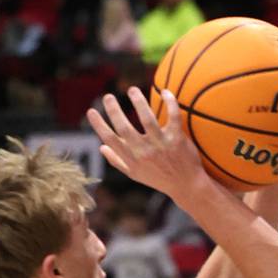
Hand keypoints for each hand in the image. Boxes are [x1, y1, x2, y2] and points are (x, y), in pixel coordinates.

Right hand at [87, 88, 204, 201]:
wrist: (186, 186)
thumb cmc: (159, 178)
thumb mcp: (136, 174)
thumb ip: (118, 161)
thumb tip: (102, 147)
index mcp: (132, 160)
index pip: (110, 140)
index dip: (99, 125)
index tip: (91, 111)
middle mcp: (145, 152)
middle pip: (124, 128)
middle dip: (114, 110)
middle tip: (108, 97)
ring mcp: (161, 145)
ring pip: (147, 118)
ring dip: (138, 101)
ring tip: (132, 90)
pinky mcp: (177, 139)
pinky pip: (173, 116)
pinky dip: (170, 102)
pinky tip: (164, 91)